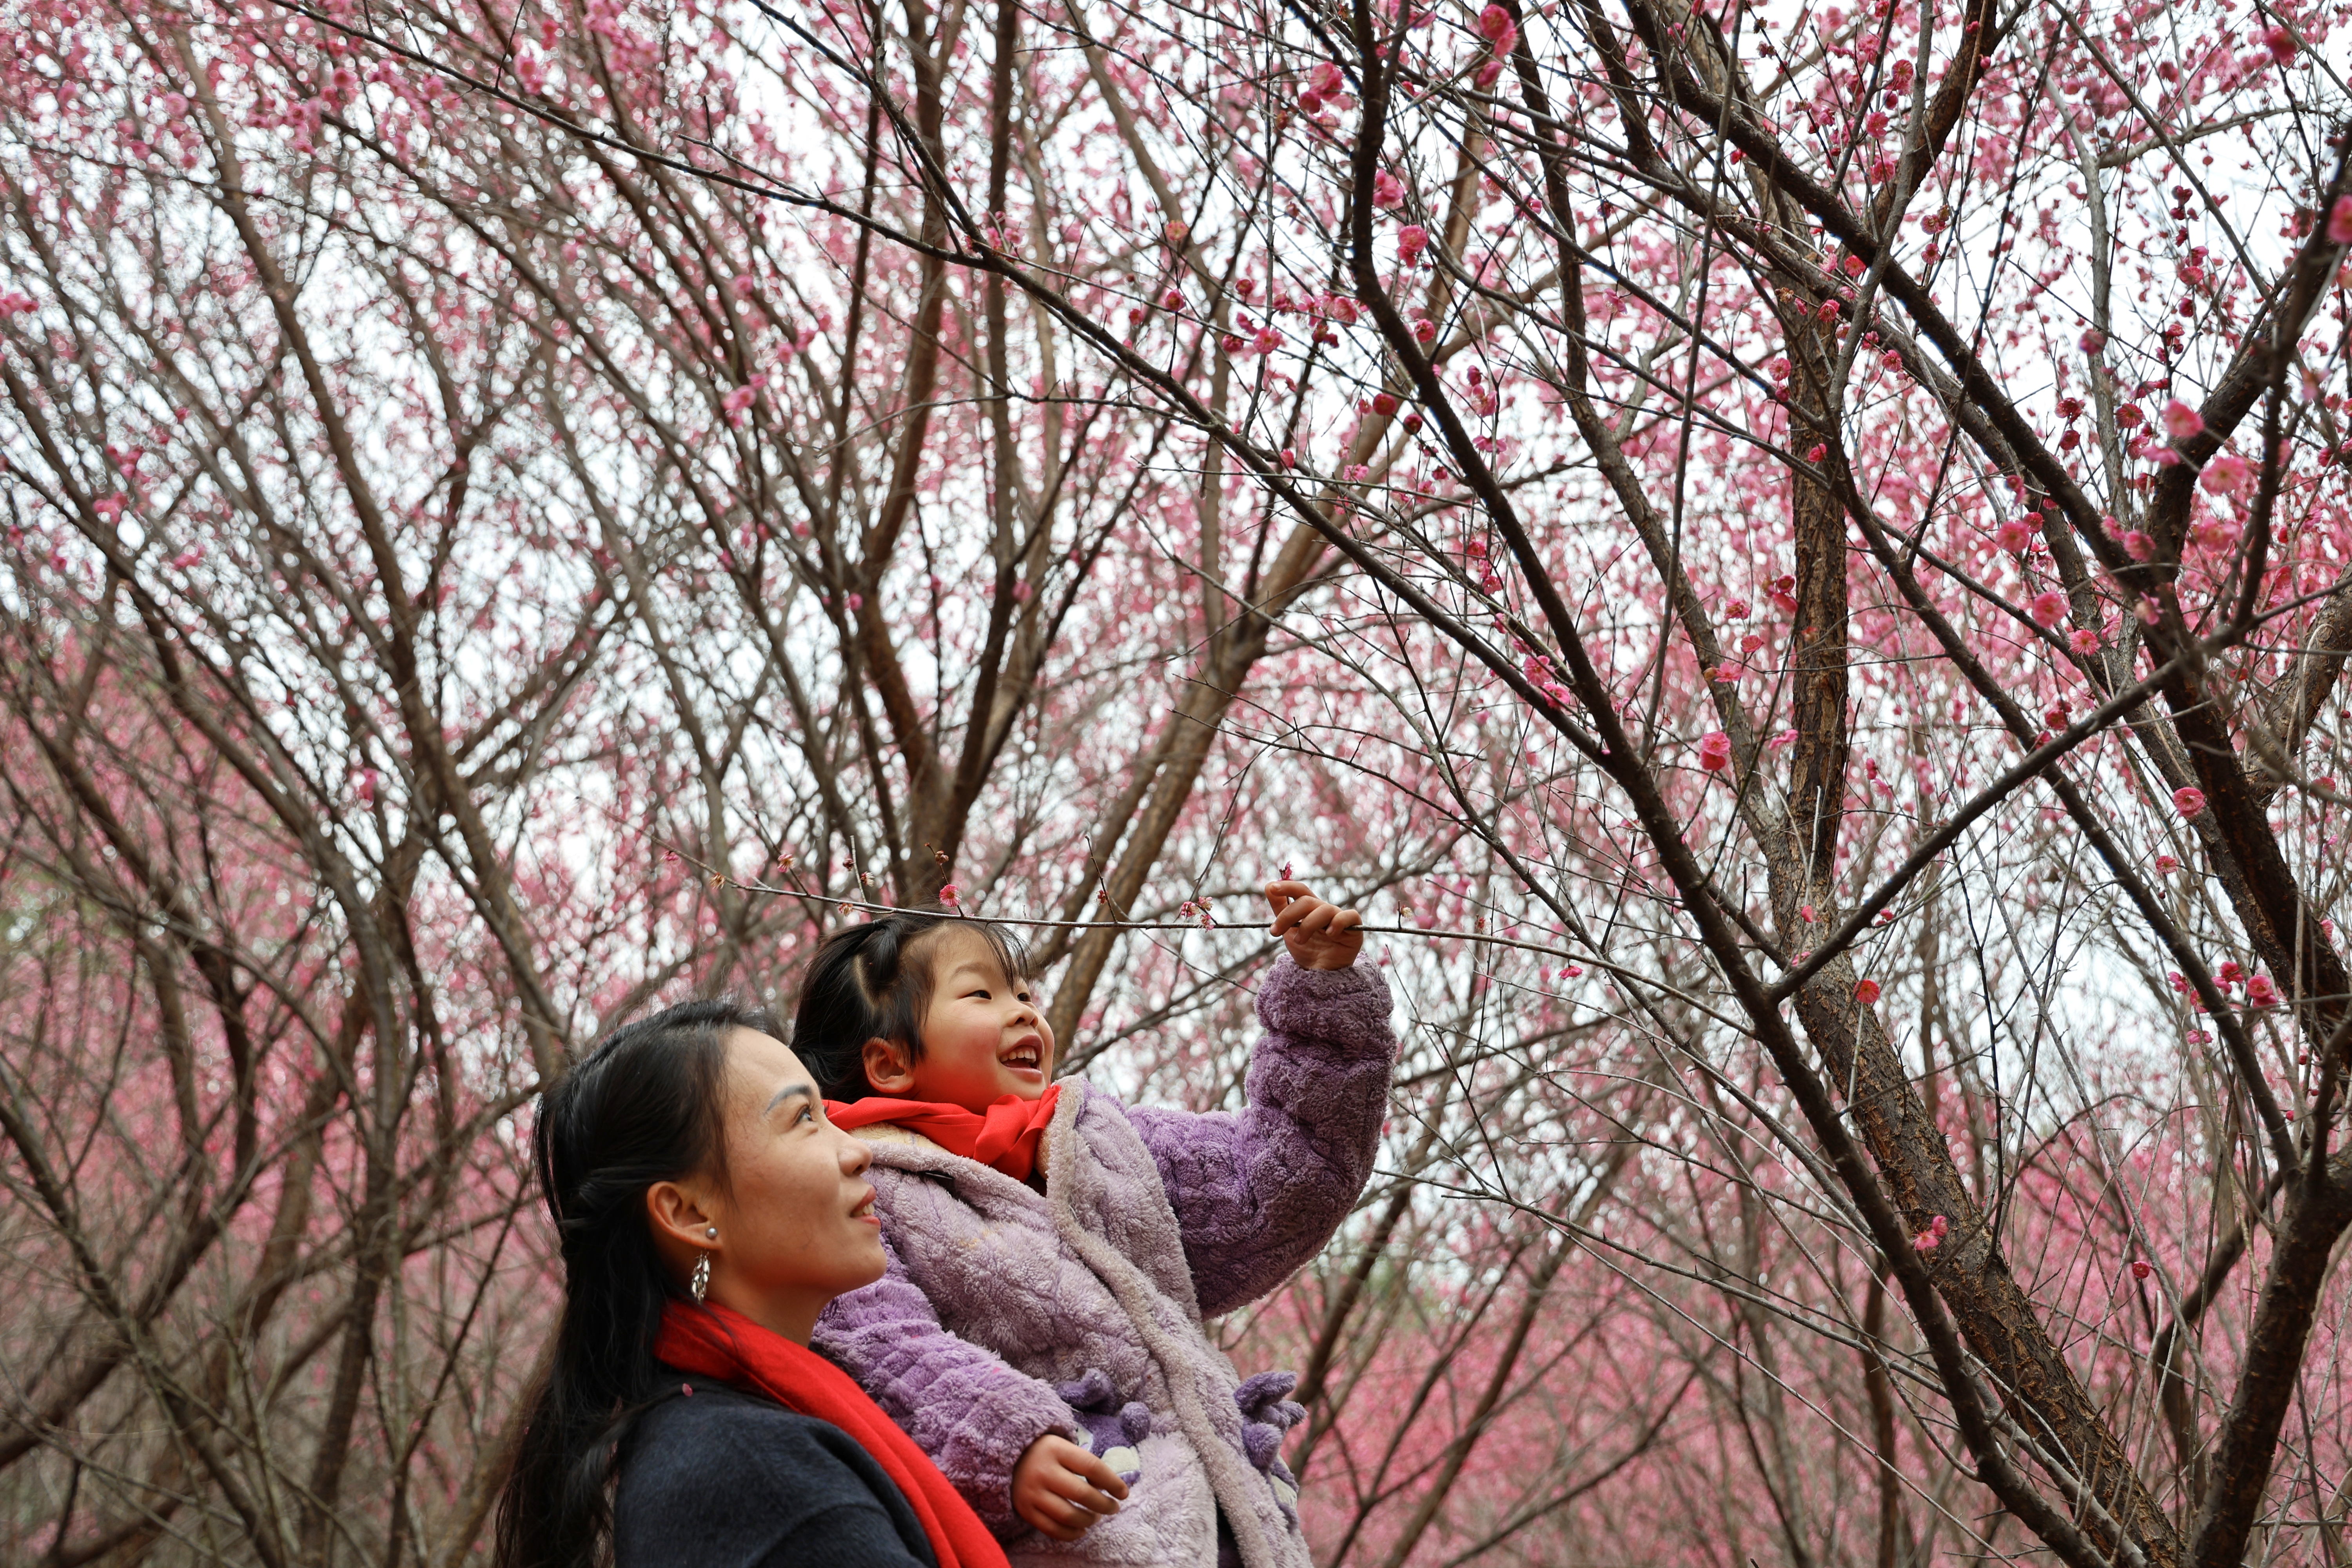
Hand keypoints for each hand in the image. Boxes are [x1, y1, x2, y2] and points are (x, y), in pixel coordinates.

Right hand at [1011, 1434, 1128, 1540]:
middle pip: (1082, 1494)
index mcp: (1056, 1449)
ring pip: (1068, 1515)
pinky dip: (1071, 1534)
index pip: (1092, 1466)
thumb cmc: (1044, 1453)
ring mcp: (1032, 1492)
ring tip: (1095, 1517)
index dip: (1113, 1482)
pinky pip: (1052, 1529)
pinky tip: (1081, 1530)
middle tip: (1113, 1507)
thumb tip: (1109, 1487)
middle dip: (1104, 1504)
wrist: (1007, 1458)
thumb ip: (1084, 1463)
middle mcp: (1043, 1471)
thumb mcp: (1063, 1446)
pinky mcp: (1025, 1510)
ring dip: (1088, 1520)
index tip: (1124, 1492)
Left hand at [1265, 880, 1363, 970]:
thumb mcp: (1288, 930)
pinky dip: (1338, 923)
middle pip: (1307, 900)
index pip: (1300, 890)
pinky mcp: (1354, 929)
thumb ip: (1280, 909)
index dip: (1287, 886)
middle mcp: (1324, 910)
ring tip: (1300, 941)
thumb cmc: (1307, 950)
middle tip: (1275, 932)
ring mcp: (1339, 918)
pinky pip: (1348, 916)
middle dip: (1288, 915)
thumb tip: (1268, 886)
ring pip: (1324, 910)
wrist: (1321, 975)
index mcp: (1310, 908)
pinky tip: (1330, 935)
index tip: (1271, 888)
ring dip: (1308, 925)